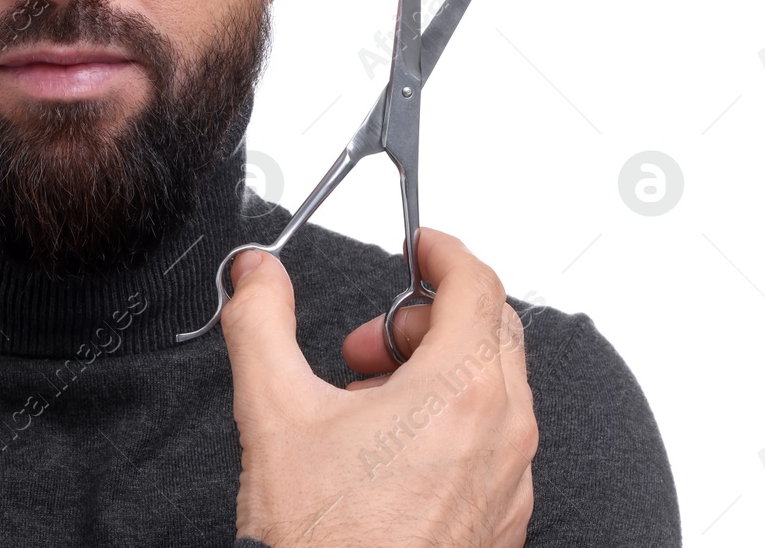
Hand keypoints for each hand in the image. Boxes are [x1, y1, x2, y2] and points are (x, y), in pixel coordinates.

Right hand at [222, 228, 537, 546]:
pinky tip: (384, 454)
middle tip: (362, 346)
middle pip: (490, 331)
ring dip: (432, 372)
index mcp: (459, 393)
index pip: (477, 284)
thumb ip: (260, 321)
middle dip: (422, 318)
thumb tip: (255, 275)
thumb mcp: (272, 411)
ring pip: (491, 388)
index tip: (417, 245)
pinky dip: (447, 422)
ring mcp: (509, 482)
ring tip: (362, 405)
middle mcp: (502, 434)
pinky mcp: (501, 520)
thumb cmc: (323, 540)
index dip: (443, 251)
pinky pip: (491, 441)